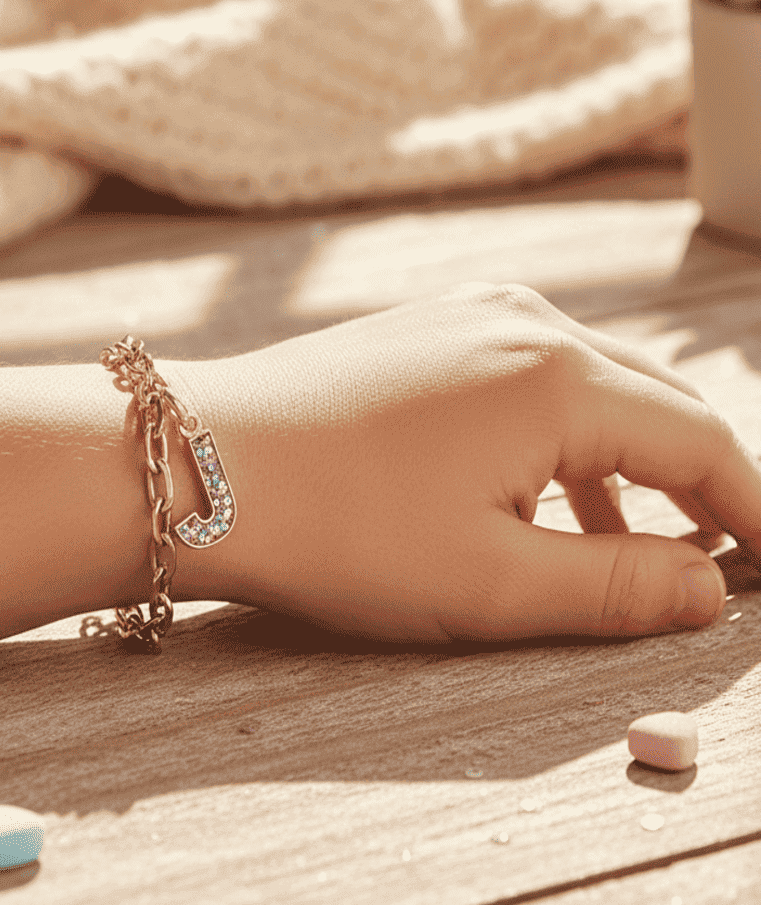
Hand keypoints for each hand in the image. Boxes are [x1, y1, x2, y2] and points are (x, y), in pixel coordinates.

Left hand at [170, 283, 760, 642]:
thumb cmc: (335, 528)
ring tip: (624, 543)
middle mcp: (525, 322)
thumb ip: (618, 588)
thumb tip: (707, 586)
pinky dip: (557, 437)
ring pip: (592, 389)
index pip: (702, 445)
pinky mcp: (427, 329)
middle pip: (655, 405)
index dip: (754, 512)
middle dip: (695, 485)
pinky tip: (536, 492)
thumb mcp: (489, 584)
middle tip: (715, 556)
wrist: (198, 463)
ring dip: (622, 465)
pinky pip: (528, 378)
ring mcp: (469, 316)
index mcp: (559, 378)